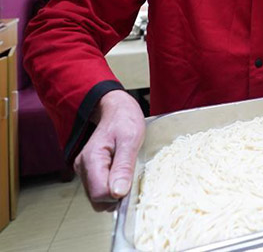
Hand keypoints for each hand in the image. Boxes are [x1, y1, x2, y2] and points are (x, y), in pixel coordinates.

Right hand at [74, 90, 144, 211]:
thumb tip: (118, 193)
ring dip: (115, 191)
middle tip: (131, 176)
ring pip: (99, 197)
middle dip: (116, 196)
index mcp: (91, 159)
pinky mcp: (90, 172)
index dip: (117, 196)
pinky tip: (122, 173)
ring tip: (127, 171)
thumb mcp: (130, 140)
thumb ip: (123, 167)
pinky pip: (100, 189)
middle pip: (97, 199)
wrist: (116, 110)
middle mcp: (83, 167)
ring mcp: (85, 171)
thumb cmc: (124, 121)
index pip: (99, 194)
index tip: (131, 183)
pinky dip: (113, 187)